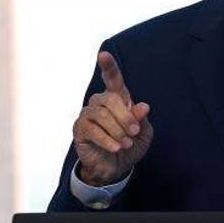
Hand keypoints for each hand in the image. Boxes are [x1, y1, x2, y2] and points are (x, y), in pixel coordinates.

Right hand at [72, 51, 153, 185]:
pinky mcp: (79, 129)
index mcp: (117, 99)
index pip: (112, 79)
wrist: (115, 168)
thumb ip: (141, 119)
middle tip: (134, 133)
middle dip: (126, 117)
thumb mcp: (142, 134)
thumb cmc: (129, 146)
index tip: (103, 54)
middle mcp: (100, 102)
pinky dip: (107, 139)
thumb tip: (143, 106)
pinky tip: (115, 148)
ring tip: (126, 143)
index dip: (108, 66)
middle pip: (111, 99)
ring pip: (101, 114)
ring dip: (117, 130)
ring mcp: (88, 114)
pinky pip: (92, 129)